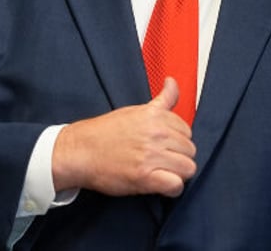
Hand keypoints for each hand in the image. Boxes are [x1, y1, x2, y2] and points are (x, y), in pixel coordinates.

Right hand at [51, 77, 196, 197]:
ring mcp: (151, 155)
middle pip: (190, 150)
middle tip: (161, 160)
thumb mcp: (136, 109)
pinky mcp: (145, 177)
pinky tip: (161, 185)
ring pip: (188, 168)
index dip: (177, 140)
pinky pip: (176, 185)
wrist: (80, 151)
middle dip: (179, 157)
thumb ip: (161, 100)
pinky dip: (172, 188)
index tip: (164, 145)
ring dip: (177, 173)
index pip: (187, 130)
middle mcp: (156, 133)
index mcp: (155, 115)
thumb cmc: (105, 131)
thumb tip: (172, 82)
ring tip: (162, 173)